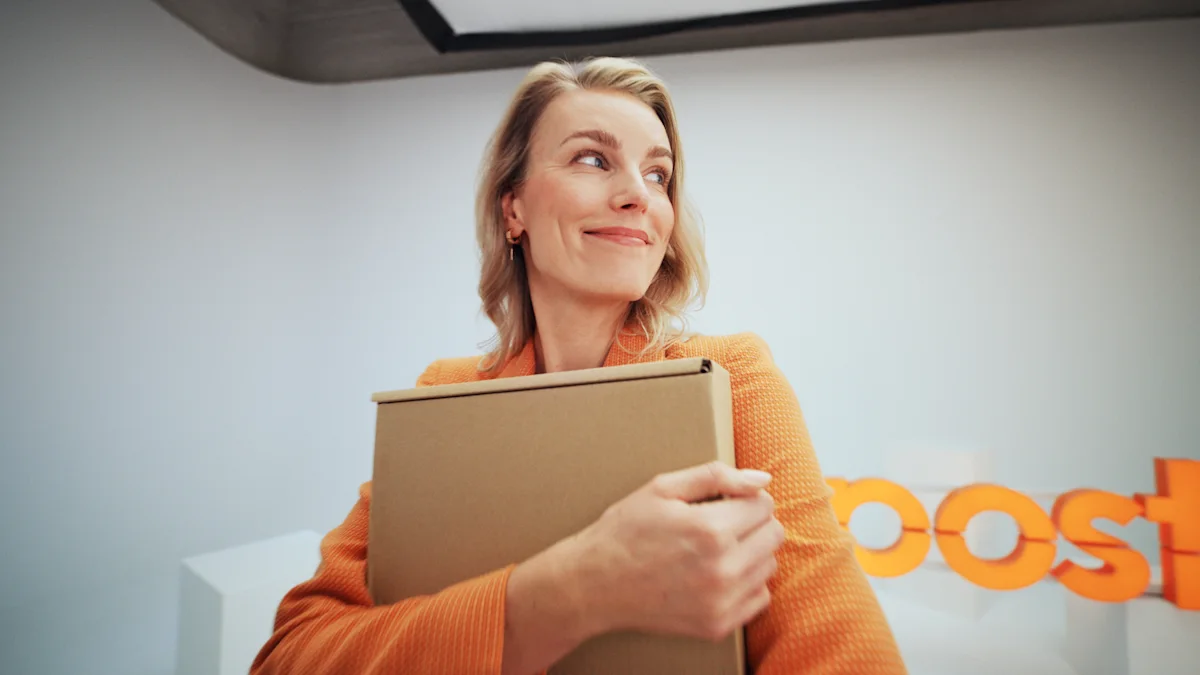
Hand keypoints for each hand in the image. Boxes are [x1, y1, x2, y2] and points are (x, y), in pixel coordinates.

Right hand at [570, 461, 784, 642]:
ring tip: (714, 549)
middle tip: (720, 523)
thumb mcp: (662, 488)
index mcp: (710, 530)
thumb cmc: (626, 530)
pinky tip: (715, 574)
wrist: (594, 584)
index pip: (764, 504)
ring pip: (770, 566)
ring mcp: (721, 602)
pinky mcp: (718, 625)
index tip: (723, 502)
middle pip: (774, 535)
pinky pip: (760, 598)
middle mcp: (722, 569)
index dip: (745, 497)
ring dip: (751, 552)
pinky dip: (745, 583)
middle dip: (752, 522)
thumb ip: (716, 476)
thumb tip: (763, 478)